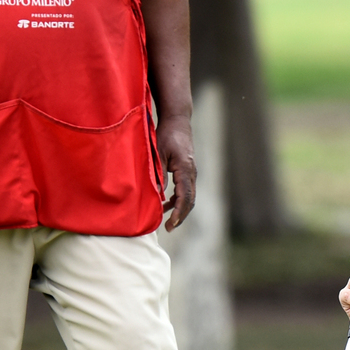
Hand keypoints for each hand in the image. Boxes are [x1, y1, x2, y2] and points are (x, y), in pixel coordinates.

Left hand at [158, 114, 196, 229]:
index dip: (179, 212)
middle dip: (180, 216)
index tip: (171, 224)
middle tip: (168, 228)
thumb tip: (157, 195)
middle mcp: (192, 173)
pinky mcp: (187, 171)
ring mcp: (191, 173)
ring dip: (179, 210)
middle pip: (190, 200)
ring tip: (167, 222)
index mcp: (186, 170)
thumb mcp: (159, 154)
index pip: (185, 197)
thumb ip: (159, 174)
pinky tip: (166, 204)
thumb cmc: (167, 134)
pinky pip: (185, 190)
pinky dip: (177, 200)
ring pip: (189, 197)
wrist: (177, 121)